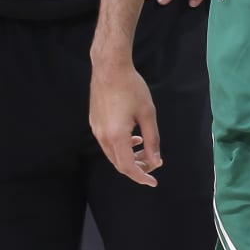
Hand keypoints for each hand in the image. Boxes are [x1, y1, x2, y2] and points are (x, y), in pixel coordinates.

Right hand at [89, 58, 161, 186]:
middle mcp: (102, 136)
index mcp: (116, 136)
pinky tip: (133, 137)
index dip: (141, 177)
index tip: (153, 182)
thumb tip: (155, 161)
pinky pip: (107, 143)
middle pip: (119, 164)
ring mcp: (96, 129)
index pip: (128, 167)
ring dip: (129, 157)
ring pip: (112, 154)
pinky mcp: (94, 122)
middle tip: (153, 163)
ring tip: (144, 149)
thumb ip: (152, 141)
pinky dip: (121, 147)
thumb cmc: (132, 87)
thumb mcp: (148, 114)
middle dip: (137, 168)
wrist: (109, 67)